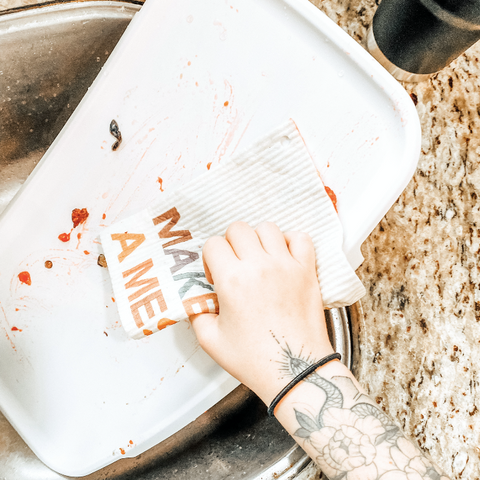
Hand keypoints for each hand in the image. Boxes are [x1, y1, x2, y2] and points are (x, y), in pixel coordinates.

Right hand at [190, 221, 333, 404]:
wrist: (295, 370)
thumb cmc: (256, 359)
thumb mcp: (211, 341)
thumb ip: (196, 314)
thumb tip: (196, 299)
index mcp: (233, 280)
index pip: (214, 243)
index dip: (210, 258)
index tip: (216, 275)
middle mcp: (259, 266)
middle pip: (239, 229)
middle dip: (231, 244)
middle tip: (235, 264)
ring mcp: (286, 266)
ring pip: (268, 228)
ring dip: (258, 239)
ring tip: (258, 259)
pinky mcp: (307, 271)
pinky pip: (300, 238)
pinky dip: (290, 241)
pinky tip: (283, 256)